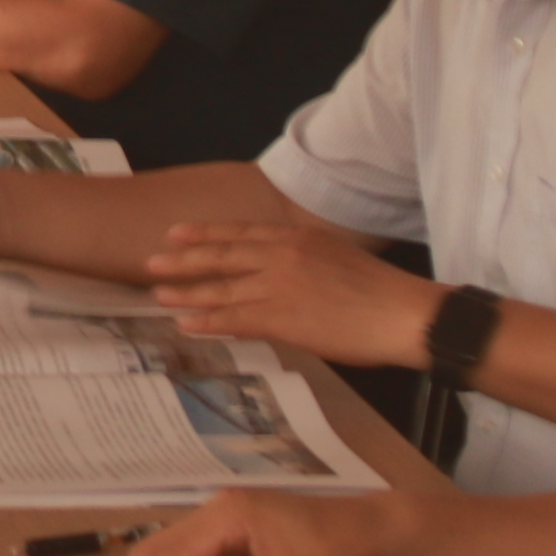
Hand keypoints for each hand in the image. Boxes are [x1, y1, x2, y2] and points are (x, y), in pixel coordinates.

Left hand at [147, 221, 437, 368]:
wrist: (403, 314)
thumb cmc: (380, 292)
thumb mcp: (336, 257)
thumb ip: (302, 260)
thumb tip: (276, 274)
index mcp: (298, 237)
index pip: (242, 232)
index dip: (206, 233)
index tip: (177, 233)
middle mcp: (283, 256)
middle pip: (223, 255)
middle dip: (184, 259)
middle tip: (152, 262)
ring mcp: (281, 286)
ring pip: (223, 288)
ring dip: (188, 291)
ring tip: (159, 292)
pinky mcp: (283, 318)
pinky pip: (236, 319)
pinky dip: (209, 321)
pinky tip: (187, 323)